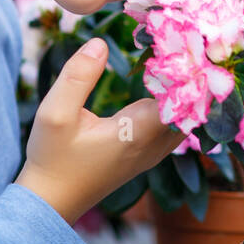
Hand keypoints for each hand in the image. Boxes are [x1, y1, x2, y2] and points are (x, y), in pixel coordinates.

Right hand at [15, 38, 181, 225]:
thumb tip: (100, 42)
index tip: (181, 42)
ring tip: (177, 54)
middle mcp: (154, 145)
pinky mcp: (147, 153)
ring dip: (185, 89)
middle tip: (184, 42)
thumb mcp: (54, 113)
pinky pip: (174, 124)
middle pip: (192, 107)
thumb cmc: (52, 158)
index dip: (186, 70)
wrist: (51, 201)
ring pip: (187, 117)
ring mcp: (154, 152)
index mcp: (138, 134)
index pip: (182, 98)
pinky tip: (165, 80)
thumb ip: (78, 76)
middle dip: (191, 76)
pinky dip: (176, 102)